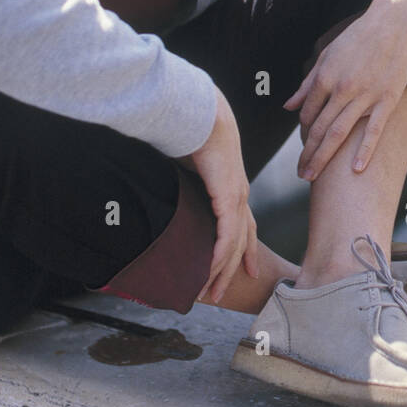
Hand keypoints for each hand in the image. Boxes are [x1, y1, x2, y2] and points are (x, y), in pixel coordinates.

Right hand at [179, 85, 259, 303]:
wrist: (203, 113)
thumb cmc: (192, 132)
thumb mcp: (187, 165)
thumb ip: (180, 182)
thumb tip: (162, 187)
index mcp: (232, 187)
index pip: (242, 225)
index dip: (243, 249)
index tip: (244, 270)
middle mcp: (240, 195)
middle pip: (241, 241)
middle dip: (231, 269)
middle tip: (222, 294)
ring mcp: (237, 197)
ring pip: (234, 244)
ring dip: (222, 270)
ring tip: (212, 293)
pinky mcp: (229, 197)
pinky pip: (226, 235)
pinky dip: (218, 256)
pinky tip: (211, 272)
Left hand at [283, 0, 406, 181]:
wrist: (392, 23)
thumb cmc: (357, 38)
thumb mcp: (327, 56)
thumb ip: (307, 83)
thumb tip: (288, 107)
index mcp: (325, 77)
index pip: (307, 113)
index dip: (304, 132)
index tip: (304, 146)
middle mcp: (342, 89)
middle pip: (319, 129)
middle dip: (307, 154)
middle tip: (301, 175)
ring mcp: (365, 96)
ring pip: (339, 133)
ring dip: (323, 157)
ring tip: (312, 177)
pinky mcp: (387, 100)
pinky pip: (373, 130)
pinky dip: (364, 151)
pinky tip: (356, 170)